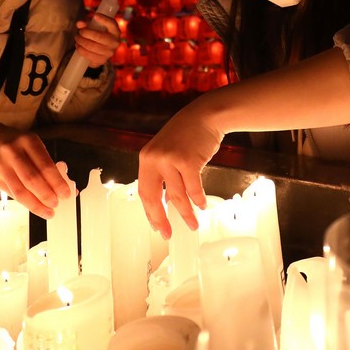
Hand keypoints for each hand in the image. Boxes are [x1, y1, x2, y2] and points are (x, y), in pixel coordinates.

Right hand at [0, 126, 71, 217]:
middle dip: (46, 195)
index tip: (66, 194)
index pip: (45, 165)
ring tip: (48, 212)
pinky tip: (35, 207)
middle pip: (32, 179)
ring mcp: (1, 166)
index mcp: (28, 141)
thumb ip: (48, 165)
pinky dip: (26, 203)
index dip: (57, 182)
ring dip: (36, 204)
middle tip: (56, 204)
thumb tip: (67, 187)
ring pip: (20, 190)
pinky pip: (12, 194)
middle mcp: (13, 152)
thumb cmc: (18, 146)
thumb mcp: (34, 146)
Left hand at [75, 11, 120, 66]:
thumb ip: (87, 24)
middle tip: (79, 32)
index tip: (95, 16)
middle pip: (99, 36)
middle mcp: (115, 42)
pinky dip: (81, 50)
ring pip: (92, 46)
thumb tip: (79, 24)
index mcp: (115, 32)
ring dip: (81, 42)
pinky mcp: (102, 60)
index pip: (112, 24)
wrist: (102, 52)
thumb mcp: (95, 28)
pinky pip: (89, 55)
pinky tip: (78, 46)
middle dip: (85, 33)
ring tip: (77, 39)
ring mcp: (109, 53)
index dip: (104, 19)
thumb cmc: (98, 35)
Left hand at [137, 98, 225, 237]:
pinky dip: (198, 199)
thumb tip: (168, 202)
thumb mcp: (169, 153)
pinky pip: (193, 188)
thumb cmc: (188, 134)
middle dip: (161, 219)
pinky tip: (202, 205)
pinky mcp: (188, 161)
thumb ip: (166, 176)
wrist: (205, 116)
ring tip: (192, 224)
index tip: (157, 226)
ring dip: (186, 213)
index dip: (150, 212)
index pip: (144, 192)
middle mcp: (154, 159)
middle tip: (168, 233)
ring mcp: (170, 159)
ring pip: (176, 196)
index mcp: (146, 158)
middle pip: (153, 197)